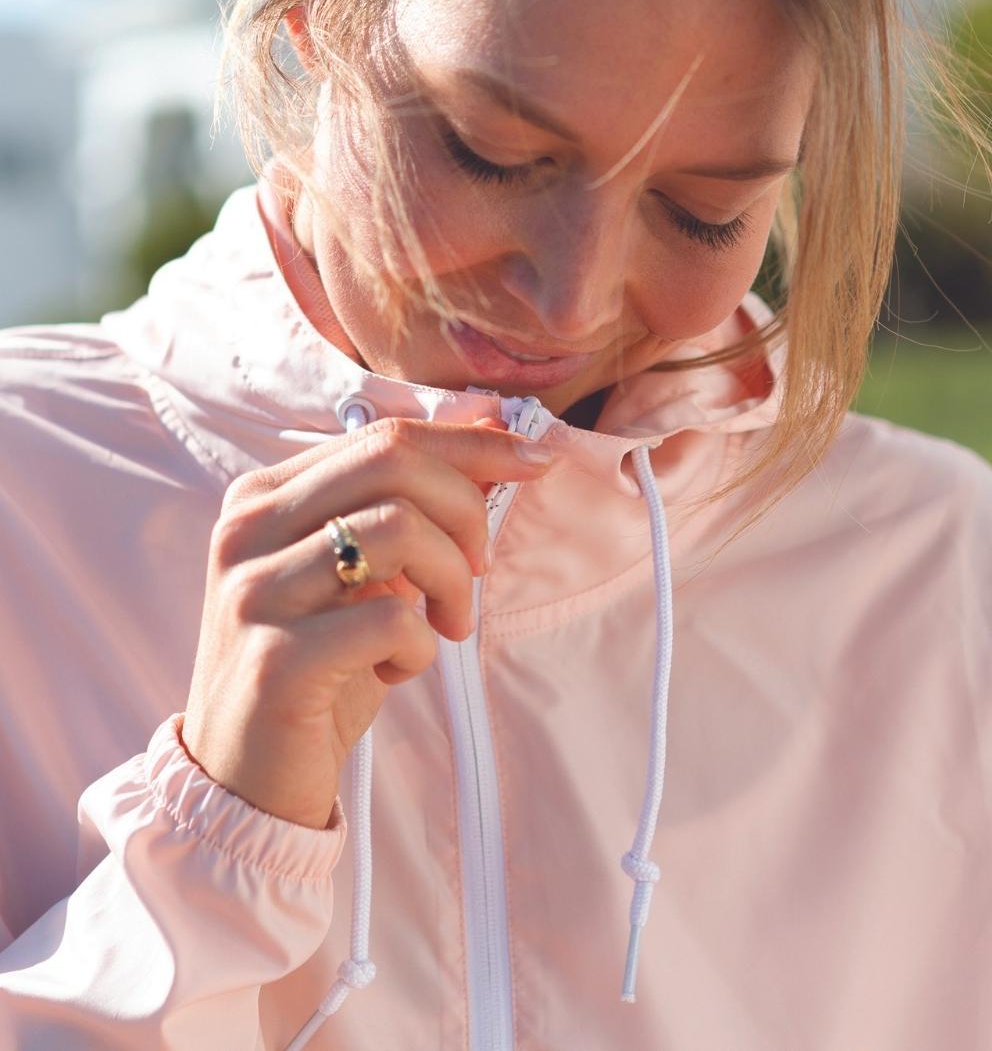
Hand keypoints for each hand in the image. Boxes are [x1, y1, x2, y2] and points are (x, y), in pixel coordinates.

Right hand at [181, 416, 553, 828]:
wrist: (245, 776)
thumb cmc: (316, 665)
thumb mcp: (364, 574)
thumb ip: (409, 503)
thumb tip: (490, 427)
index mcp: (264, 496)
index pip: (383, 436)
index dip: (472, 443)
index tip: (535, 461)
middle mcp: (248, 530)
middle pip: (393, 462)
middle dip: (467, 507)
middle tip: (479, 566)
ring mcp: (256, 592)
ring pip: (400, 529)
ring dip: (453, 580)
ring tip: (447, 624)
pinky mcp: (276, 660)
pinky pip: (392, 620)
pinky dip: (422, 645)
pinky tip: (399, 668)